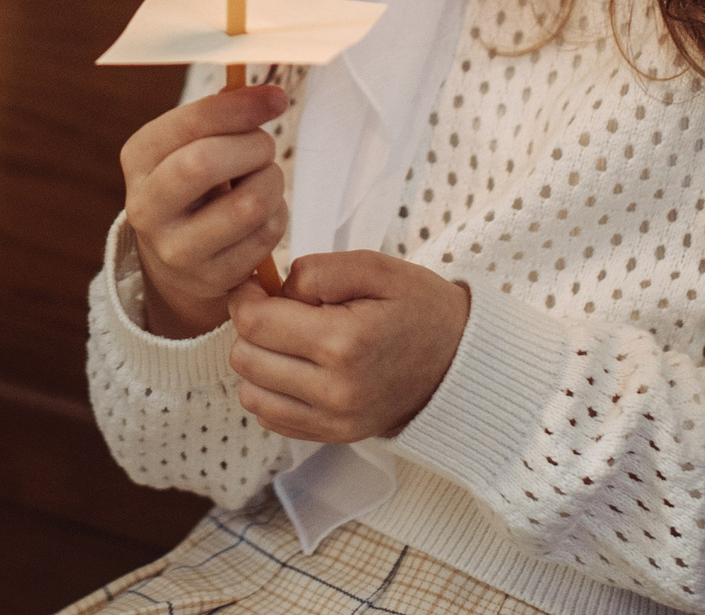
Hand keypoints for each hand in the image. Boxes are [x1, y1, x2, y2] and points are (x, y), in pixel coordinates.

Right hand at [120, 82, 290, 338]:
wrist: (176, 258)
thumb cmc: (194, 183)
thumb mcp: (188, 144)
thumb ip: (219, 116)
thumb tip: (267, 95)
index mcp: (138, 158)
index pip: (189, 124)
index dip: (238, 107)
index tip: (276, 98)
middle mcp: (146, 206)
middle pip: (204, 163)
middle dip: (252, 147)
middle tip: (264, 147)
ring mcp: (176, 249)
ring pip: (247, 205)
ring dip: (271, 183)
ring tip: (264, 179)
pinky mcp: (211, 278)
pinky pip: (265, 236)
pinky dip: (277, 216)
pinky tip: (263, 213)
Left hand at [225, 250, 470, 442]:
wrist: (458, 363)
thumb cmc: (418, 308)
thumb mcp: (376, 267)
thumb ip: (318, 270)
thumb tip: (275, 290)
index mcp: (343, 342)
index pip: (254, 323)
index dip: (246, 297)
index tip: (259, 286)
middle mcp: (334, 390)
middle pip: (245, 358)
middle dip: (251, 328)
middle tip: (278, 310)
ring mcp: (333, 420)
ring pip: (250, 392)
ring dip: (258, 361)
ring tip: (287, 340)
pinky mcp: (333, 436)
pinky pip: (270, 418)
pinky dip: (272, 391)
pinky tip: (297, 368)